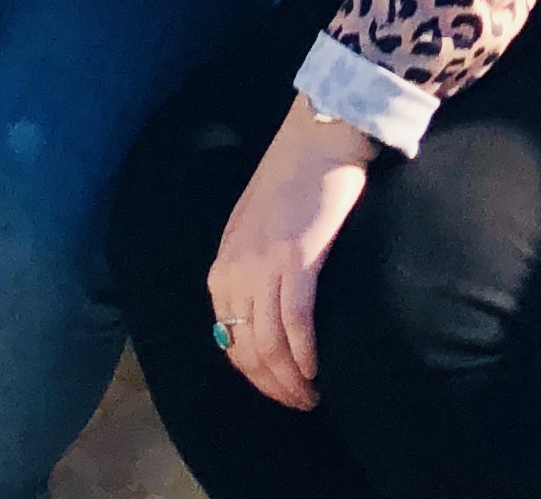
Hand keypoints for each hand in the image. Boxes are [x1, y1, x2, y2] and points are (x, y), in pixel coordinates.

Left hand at [206, 101, 377, 410]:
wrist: (317, 137)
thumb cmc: (294, 181)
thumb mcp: (255, 230)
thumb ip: (252, 270)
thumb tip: (264, 316)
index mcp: (222, 268)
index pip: (228, 342)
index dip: (255, 377)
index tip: (281, 391)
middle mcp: (235, 272)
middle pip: (247, 351)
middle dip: (273, 387)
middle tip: (302, 403)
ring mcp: (263, 266)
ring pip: (270, 345)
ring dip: (292, 381)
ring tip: (313, 396)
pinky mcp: (296, 259)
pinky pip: (296, 323)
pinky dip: (305, 355)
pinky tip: (317, 371)